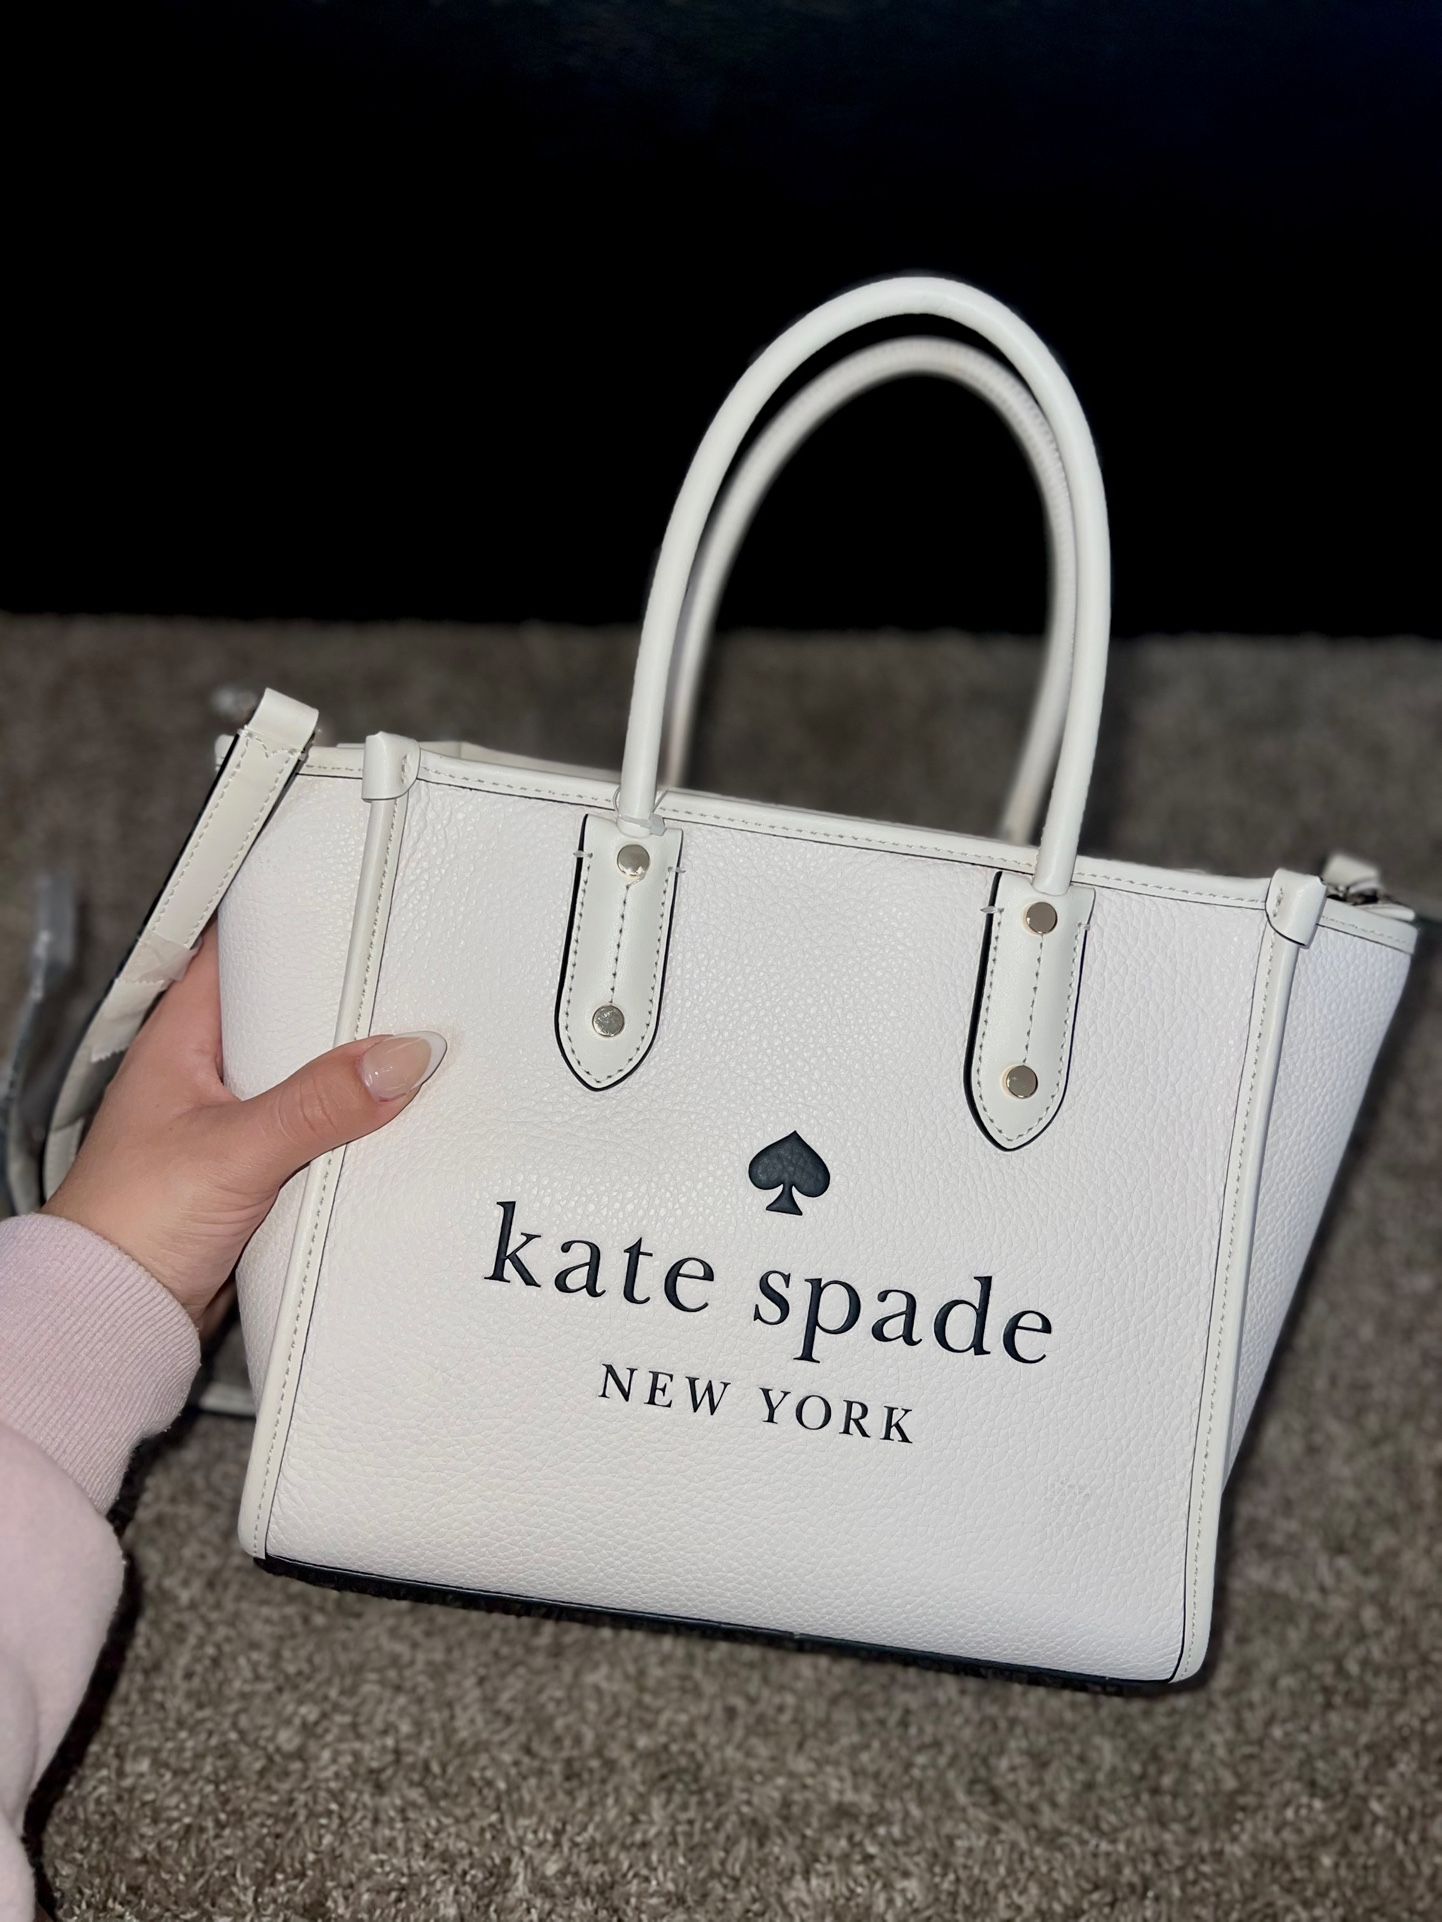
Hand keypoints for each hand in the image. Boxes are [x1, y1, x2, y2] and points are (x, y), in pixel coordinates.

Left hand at [43, 927, 444, 1330]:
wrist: (121, 1312)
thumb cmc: (129, 1222)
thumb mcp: (237, 1148)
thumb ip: (320, 1103)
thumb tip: (396, 1060)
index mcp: (183, 1038)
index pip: (244, 954)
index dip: (297, 932)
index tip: (360, 922)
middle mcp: (209, 1073)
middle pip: (293, 1019)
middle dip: (345, 1015)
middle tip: (403, 1000)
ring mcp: (235, 1123)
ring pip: (311, 1081)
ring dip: (350, 1083)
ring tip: (401, 1067)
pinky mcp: (258, 1172)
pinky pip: (318, 1136)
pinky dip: (348, 1136)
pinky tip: (378, 1135)